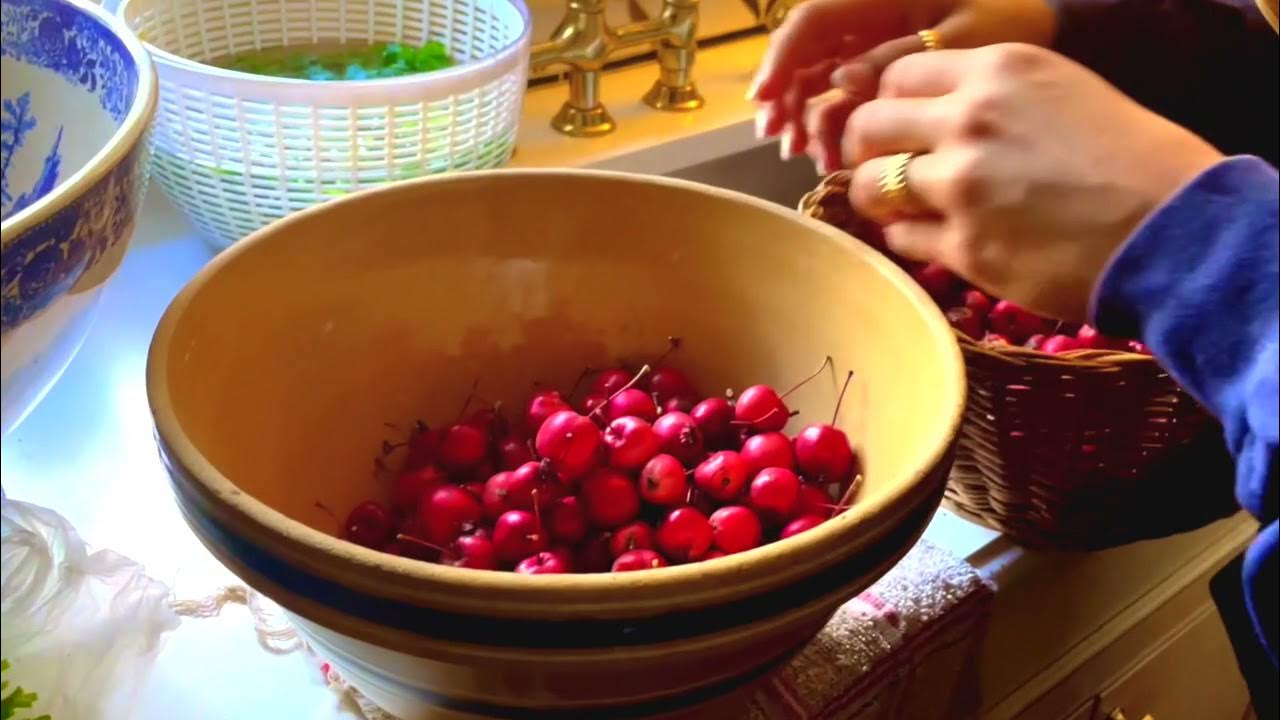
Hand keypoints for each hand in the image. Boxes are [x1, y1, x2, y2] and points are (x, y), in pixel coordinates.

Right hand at [747, 0, 1055, 171]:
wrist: (1057, 21)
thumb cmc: (1017, 19)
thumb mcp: (965, 40)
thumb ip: (901, 59)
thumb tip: (842, 81)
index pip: (816, 19)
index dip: (784, 58)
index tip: (766, 99)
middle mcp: (873, 12)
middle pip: (809, 50)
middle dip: (789, 94)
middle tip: (781, 140)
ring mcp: (877, 36)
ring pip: (822, 71)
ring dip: (808, 111)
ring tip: (806, 154)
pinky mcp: (888, 61)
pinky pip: (847, 87)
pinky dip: (835, 117)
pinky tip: (829, 149)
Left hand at [844, 44, 1223, 320]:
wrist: (1174, 227)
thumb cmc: (1128, 158)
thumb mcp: (1058, 91)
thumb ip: (988, 95)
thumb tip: (923, 114)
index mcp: (997, 71)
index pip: (897, 76)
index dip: (885, 105)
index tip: (891, 127)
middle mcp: (970, 120)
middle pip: (868, 127)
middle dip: (861, 151)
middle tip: (877, 169)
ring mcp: (962, 185)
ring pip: (870, 186)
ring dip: (876, 199)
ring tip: (900, 208)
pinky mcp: (964, 247)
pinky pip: (900, 238)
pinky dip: (907, 239)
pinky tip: (934, 238)